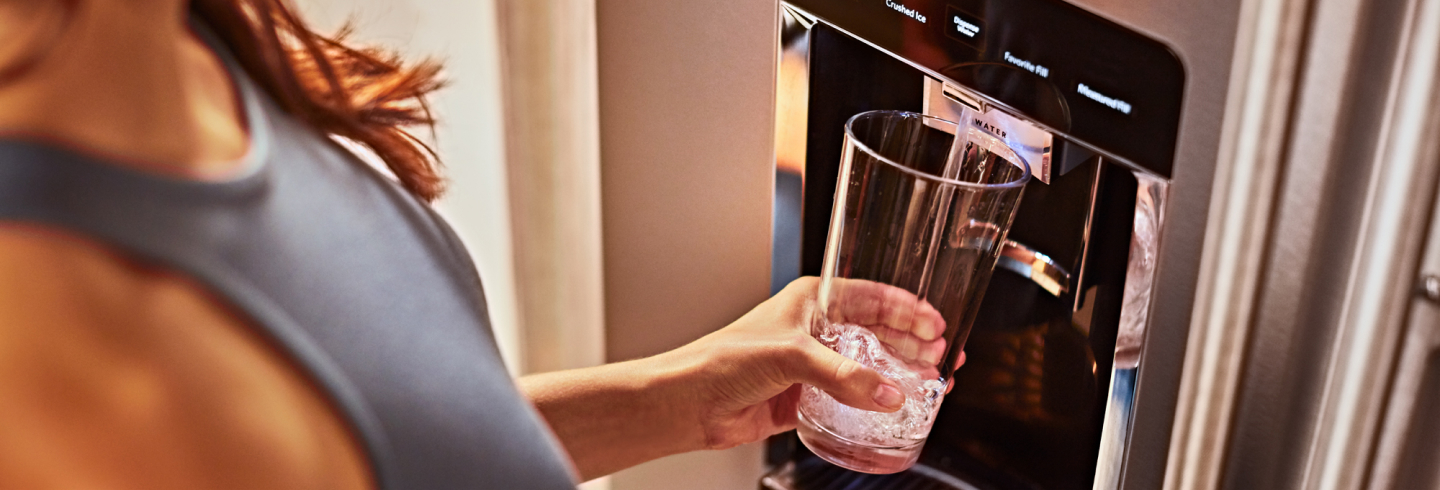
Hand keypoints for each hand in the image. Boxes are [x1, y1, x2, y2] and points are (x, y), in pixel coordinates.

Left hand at [654, 276, 964, 449]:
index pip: (872, 297)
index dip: (907, 309)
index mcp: (811, 301)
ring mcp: (813, 365)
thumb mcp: (792, 356)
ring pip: (868, 366)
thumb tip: (890, 393)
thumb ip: (844, 376)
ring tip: (930, 381)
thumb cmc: (724, 360)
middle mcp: (815, 330)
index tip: (936, 322)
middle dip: (911, 343)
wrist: (690, 402)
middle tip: (942, 355)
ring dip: (898, 373)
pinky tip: (893, 408)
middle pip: (877, 332)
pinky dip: (873, 403)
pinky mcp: (806, 398)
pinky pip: (850, 399)